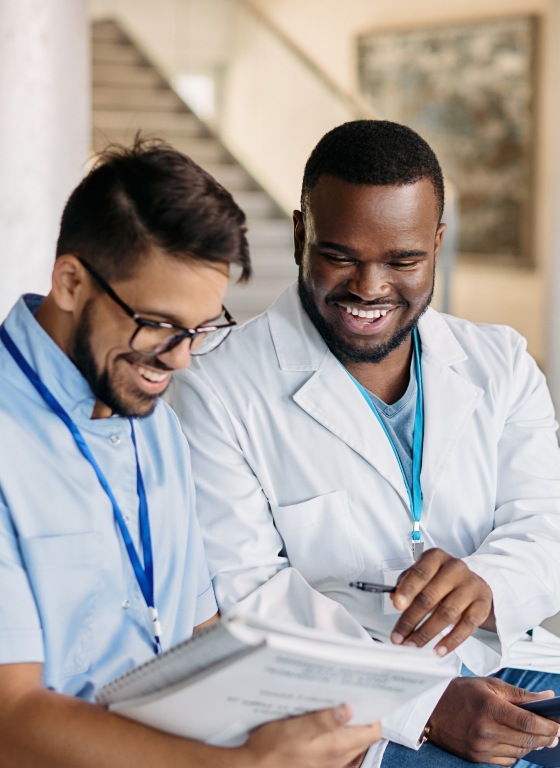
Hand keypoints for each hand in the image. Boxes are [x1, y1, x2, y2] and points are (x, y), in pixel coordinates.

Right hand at [239, 704, 380, 767]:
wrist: (255, 767)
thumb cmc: (273, 749)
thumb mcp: (297, 728)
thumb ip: (323, 720)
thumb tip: (348, 709)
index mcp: (337, 748)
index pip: (371, 732)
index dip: (373, 713)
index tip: (365, 696)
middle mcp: (338, 758)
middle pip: (363, 736)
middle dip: (361, 716)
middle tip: (350, 695)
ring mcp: (330, 763)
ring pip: (351, 741)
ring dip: (348, 724)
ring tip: (337, 703)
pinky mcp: (319, 763)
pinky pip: (337, 747)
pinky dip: (336, 732)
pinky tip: (323, 720)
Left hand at [390, 548, 492, 655]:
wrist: (473, 583)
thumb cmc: (442, 579)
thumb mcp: (423, 574)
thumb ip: (406, 583)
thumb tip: (394, 598)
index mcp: (436, 558)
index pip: (420, 573)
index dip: (407, 590)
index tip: (397, 605)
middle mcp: (455, 568)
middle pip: (430, 597)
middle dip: (411, 620)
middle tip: (399, 636)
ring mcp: (471, 586)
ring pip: (446, 614)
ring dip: (426, 633)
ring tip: (413, 645)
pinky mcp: (482, 605)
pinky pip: (467, 626)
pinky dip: (451, 641)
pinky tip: (439, 650)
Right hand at [427, 676, 559, 764]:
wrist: (429, 709)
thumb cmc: (459, 692)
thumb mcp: (489, 685)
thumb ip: (520, 694)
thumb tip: (547, 699)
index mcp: (490, 707)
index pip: (528, 722)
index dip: (549, 726)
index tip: (559, 726)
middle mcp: (486, 730)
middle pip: (527, 740)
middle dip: (546, 737)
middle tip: (555, 733)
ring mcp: (481, 747)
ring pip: (520, 751)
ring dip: (533, 745)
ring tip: (538, 736)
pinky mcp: (477, 758)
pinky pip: (507, 760)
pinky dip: (517, 752)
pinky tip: (517, 742)